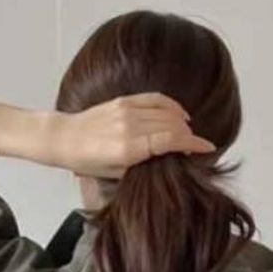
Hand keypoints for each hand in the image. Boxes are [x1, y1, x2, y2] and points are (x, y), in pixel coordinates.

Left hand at [50, 92, 216, 177]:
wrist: (65, 139)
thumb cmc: (87, 161)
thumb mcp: (117, 172)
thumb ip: (144, 163)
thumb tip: (169, 155)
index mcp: (128, 149)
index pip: (171, 141)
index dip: (193, 144)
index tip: (207, 148)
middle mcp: (130, 127)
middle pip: (173, 125)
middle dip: (189, 135)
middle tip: (195, 145)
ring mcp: (127, 111)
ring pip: (167, 112)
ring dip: (183, 122)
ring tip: (188, 132)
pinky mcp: (124, 101)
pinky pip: (156, 99)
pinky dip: (171, 105)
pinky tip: (179, 114)